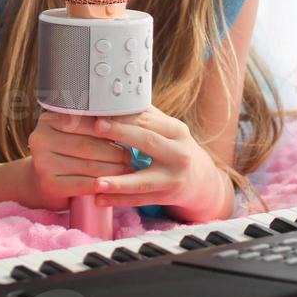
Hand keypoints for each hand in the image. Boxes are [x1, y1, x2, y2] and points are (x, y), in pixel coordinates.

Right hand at [25, 111, 135, 210]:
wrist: (39, 181)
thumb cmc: (63, 154)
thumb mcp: (69, 134)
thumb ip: (89, 125)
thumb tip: (125, 120)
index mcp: (48, 120)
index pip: (84, 122)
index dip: (107, 129)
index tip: (127, 134)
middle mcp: (40, 138)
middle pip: (86, 145)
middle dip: (113, 151)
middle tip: (131, 156)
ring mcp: (42, 162)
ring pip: (87, 165)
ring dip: (112, 169)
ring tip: (127, 169)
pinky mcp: (48, 183)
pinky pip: (81, 183)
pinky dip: (100, 184)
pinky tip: (112, 184)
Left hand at [74, 106, 227, 217]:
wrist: (200, 180)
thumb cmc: (173, 148)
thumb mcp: (167, 130)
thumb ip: (145, 116)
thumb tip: (113, 96)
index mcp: (177, 131)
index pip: (148, 119)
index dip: (124, 114)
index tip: (101, 109)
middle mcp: (179, 154)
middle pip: (148, 141)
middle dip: (122, 133)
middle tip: (97, 127)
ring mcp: (173, 178)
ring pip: (143, 180)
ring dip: (118, 182)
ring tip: (96, 182)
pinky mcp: (165, 197)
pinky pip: (139, 200)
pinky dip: (118, 200)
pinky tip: (98, 199)